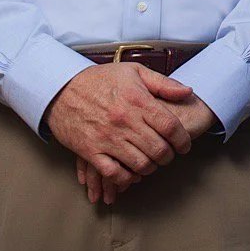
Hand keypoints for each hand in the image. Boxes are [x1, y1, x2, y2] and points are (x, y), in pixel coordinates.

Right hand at [43, 63, 196, 201]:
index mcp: (138, 101)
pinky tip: (132, 173)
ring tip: (152, 163)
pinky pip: (115, 173)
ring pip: (140, 164)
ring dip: (151, 168)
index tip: (185, 146)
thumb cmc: (100, 79)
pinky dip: (127, 178)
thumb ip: (163, 83)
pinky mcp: (91, 151)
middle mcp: (125, 121)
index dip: (182, 140)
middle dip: (169, 156)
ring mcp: (107, 138)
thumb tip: (188, 92)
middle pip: (158, 149)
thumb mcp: (134, 72)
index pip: (170, 126)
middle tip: (169, 155)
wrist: (61, 89)